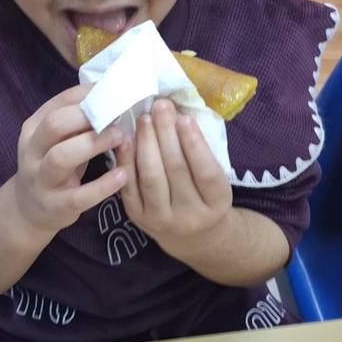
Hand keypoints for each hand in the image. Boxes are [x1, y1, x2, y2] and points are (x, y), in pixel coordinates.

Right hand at [15, 84, 124, 235]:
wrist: (29, 208)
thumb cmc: (53, 164)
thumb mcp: (58, 139)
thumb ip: (77, 120)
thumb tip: (112, 95)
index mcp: (34, 128)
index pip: (58, 103)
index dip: (86, 95)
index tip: (113, 91)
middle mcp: (32, 151)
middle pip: (54, 125)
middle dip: (86, 117)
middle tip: (117, 116)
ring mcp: (41, 180)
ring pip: (60, 157)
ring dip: (92, 144)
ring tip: (120, 138)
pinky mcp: (55, 205)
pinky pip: (79, 196)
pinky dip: (102, 186)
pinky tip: (122, 175)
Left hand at [115, 98, 232, 258]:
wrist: (193, 234)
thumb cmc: (205, 193)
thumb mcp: (215, 178)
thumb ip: (201, 151)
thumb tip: (177, 112)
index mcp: (217, 203)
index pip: (206, 172)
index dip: (194, 144)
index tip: (184, 117)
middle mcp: (190, 216)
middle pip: (176, 170)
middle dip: (166, 134)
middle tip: (160, 106)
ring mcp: (162, 219)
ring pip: (151, 178)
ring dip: (146, 144)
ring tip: (144, 118)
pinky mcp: (138, 218)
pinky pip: (130, 186)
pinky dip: (126, 161)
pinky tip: (124, 140)